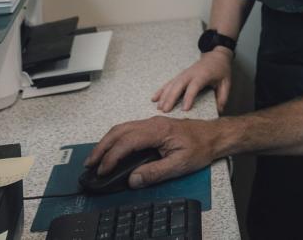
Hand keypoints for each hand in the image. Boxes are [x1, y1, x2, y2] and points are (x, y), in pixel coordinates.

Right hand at [85, 116, 219, 187]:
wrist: (213, 136)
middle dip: (102, 148)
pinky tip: (111, 150)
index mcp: (157, 131)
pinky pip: (128, 130)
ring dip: (106, 143)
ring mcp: (150, 123)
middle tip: (90, 164)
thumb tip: (132, 179)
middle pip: (119, 132)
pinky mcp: (152, 126)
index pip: (127, 142)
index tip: (103, 171)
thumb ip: (155, 172)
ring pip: (121, 129)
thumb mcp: (180, 165)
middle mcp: (151, 123)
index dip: (112, 157)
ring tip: (96, 159)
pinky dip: (115, 140)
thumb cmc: (200, 148)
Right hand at [151, 50, 232, 112]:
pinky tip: (154, 98)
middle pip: (178, 85)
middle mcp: (191, 74)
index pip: (194, 86)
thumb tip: (219, 110)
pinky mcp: (180, 75)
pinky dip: (161, 90)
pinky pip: (169, 83)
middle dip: (171, 98)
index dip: (189, 97)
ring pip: (171, 84)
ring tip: (159, 108)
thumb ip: (223, 96)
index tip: (185, 109)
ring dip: (164, 95)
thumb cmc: (221, 69)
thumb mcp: (226, 82)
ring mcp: (184, 74)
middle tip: (165, 111)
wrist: (216, 55)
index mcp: (203, 75)